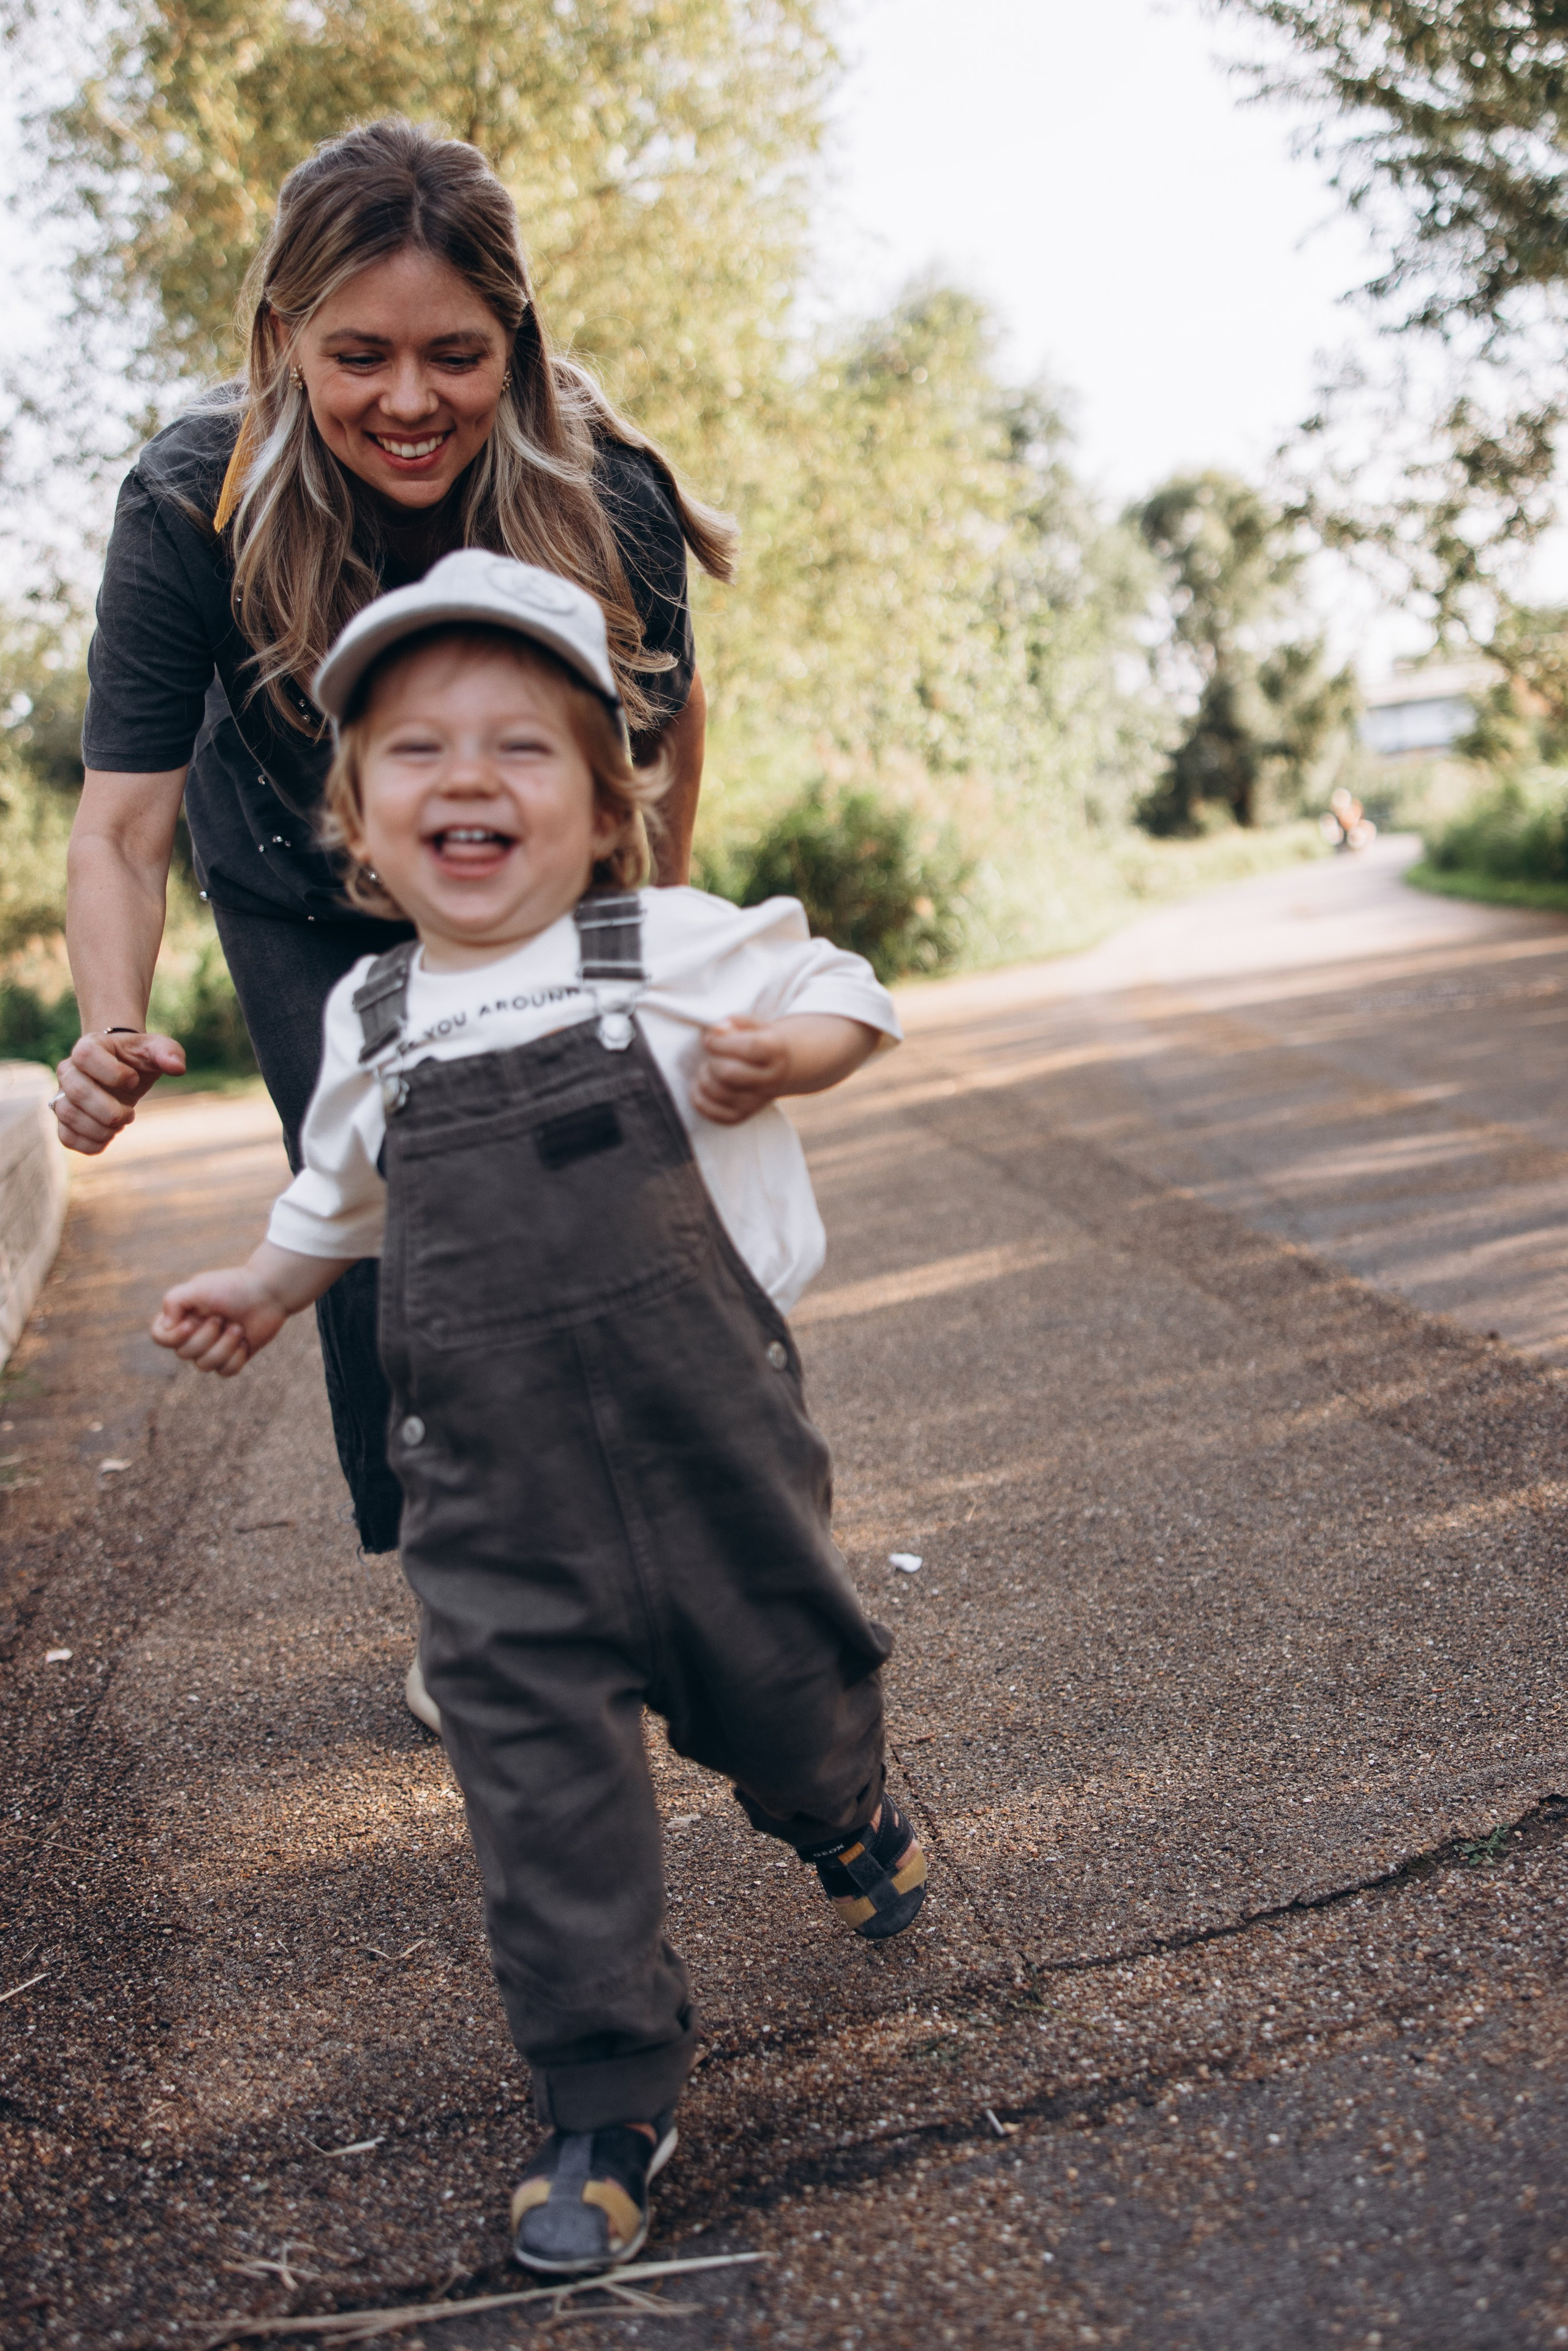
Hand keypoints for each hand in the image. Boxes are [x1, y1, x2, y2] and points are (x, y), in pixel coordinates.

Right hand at [52, 1029, 185, 1155]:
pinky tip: (109, 1137)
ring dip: (100, 1129)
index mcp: (89, 1046)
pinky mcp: (65, 1119)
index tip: (134, 1081)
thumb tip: (178, 1068)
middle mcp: (69, 1069)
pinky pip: (66, 1137)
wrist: (124, 1070)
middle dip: (109, 1110)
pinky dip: (90, 1144)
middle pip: (76, 1091)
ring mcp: (63, 1094)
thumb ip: (169, 1052)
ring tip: (120, 1125)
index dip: (113, 1073)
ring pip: (67, 1115)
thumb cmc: (139, 1058)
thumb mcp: (157, 1049)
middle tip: (130, 1114)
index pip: (85, 1055)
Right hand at [151, 1267, 287, 1377]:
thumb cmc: (232, 1287)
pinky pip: (225, 1372)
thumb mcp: (198, 1287)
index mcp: (182, 1317)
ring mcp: (213, 1348)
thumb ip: (173, 1301)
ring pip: (205, 1366)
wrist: (269, 1292)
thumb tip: (165, 1327)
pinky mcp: (233, 1357)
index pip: (160, 1337)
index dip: (172, 1337)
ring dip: (224, 1346)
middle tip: (223, 1317)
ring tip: (238, 1328)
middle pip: (184, 1354)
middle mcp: (194, 1334)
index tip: (191, 1323)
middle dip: (206, 1337)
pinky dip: (236, 1357)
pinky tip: (245, 1341)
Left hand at [691, 1015, 793, 1125]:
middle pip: (730, 1073)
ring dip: (703, 1077)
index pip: (748, 1047)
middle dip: (712, 1061)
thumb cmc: (759, 1042)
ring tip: (707, 1068)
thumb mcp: (753, 1026)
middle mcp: (770, 1080)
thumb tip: (716, 1030)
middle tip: (712, 1056)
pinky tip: (700, 1084)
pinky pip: (713, 1113)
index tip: (711, 1039)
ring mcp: (756, 1102)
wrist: (777, 1069)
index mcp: (776, 1052)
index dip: (722, 1042)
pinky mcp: (741, 1116)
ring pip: (719, 1093)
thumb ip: (734, 1023)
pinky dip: (698, 1098)